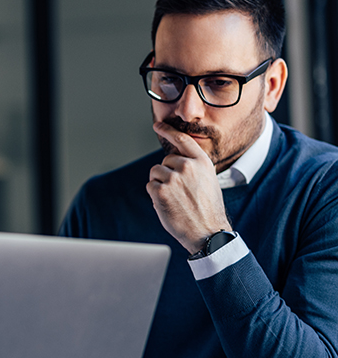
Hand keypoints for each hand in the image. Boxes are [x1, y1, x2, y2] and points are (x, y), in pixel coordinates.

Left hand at [146, 121, 231, 253]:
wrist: (207, 232)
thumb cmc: (207, 209)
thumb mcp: (207, 180)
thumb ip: (192, 167)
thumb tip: (173, 160)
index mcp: (202, 162)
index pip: (182, 140)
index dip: (168, 131)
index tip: (158, 125)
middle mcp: (188, 167)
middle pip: (165, 160)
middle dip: (167, 173)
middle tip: (180, 191)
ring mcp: (173, 179)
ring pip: (155, 172)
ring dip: (160, 184)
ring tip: (175, 198)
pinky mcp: (161, 191)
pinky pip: (150, 186)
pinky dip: (155, 195)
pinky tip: (168, 204)